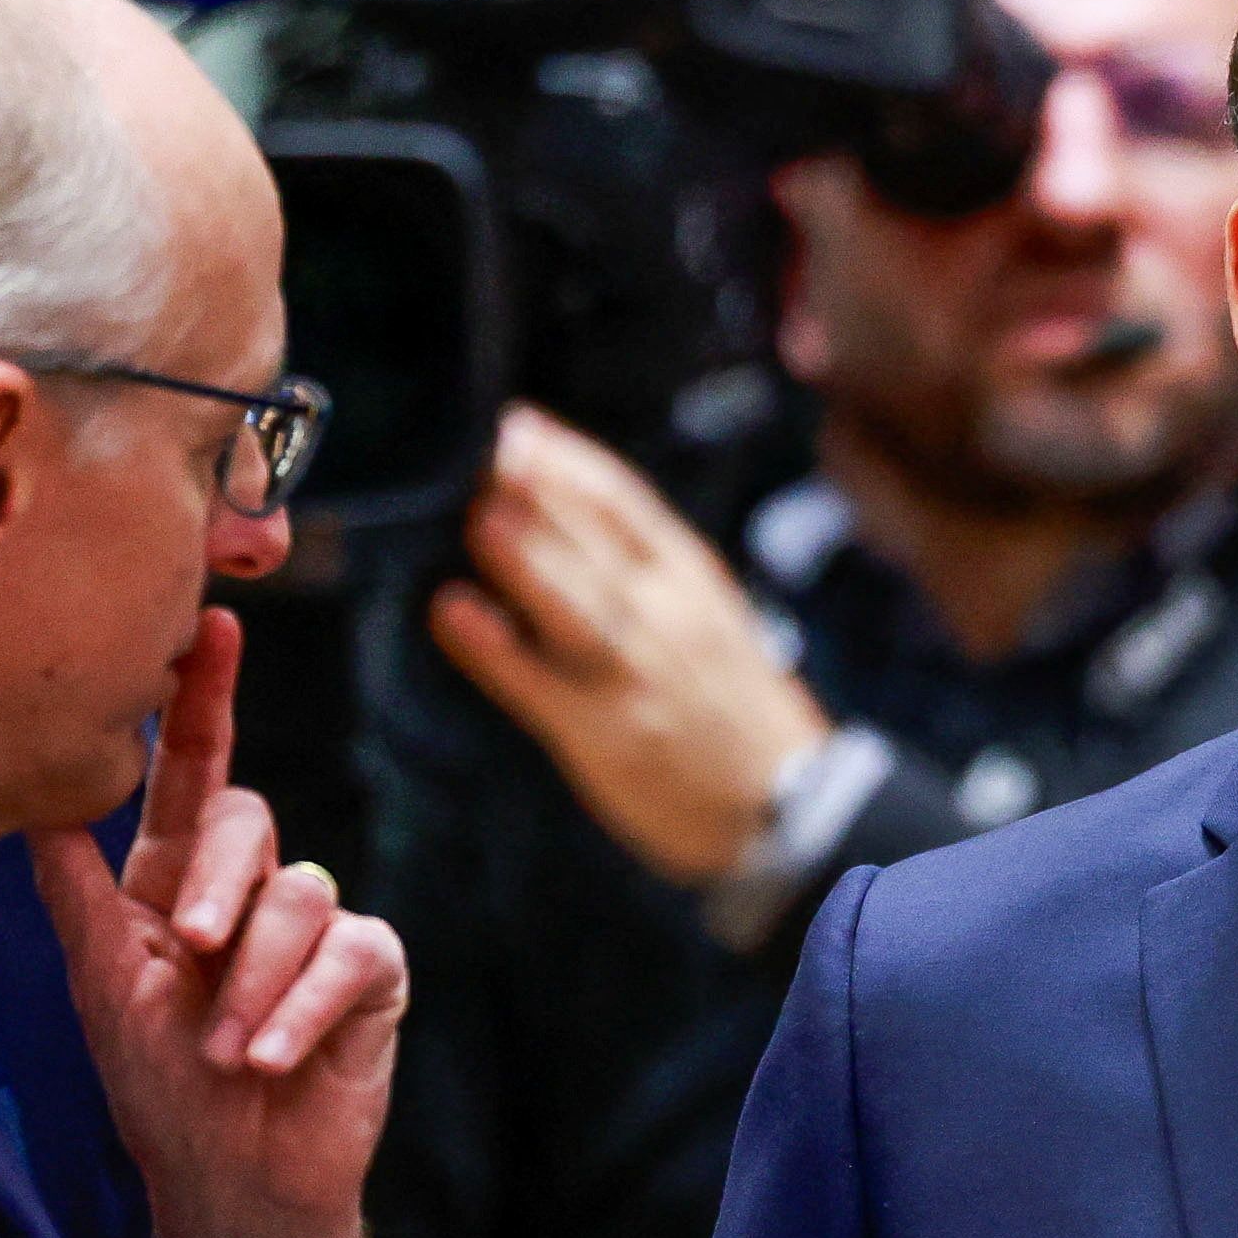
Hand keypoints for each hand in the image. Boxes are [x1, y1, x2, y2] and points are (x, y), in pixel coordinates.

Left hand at [34, 612, 400, 1237]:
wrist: (228, 1183)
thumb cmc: (158, 1090)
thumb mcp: (100, 983)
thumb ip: (76, 890)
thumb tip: (31, 799)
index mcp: (180, 879)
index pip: (194, 770)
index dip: (202, 699)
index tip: (209, 625)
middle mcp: (253, 890)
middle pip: (247, 820)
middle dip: (219, 880)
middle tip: (190, 948)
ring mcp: (317, 929)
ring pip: (299, 893)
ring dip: (254, 979)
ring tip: (227, 1049)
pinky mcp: (371, 975)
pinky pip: (350, 951)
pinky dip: (304, 1005)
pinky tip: (274, 1054)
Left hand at [427, 406, 833, 888]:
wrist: (786, 810)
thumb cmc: (737, 711)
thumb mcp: (712, 618)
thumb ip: (648, 571)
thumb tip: (565, 517)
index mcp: (692, 580)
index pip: (625, 502)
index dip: (566, 461)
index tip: (516, 427)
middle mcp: (664, 616)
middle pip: (592, 540)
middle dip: (535, 493)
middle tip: (481, 455)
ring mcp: (632, 674)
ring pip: (571, 601)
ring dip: (523, 555)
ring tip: (479, 514)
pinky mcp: (601, 732)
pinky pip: (535, 683)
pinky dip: (491, 647)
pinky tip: (452, 612)